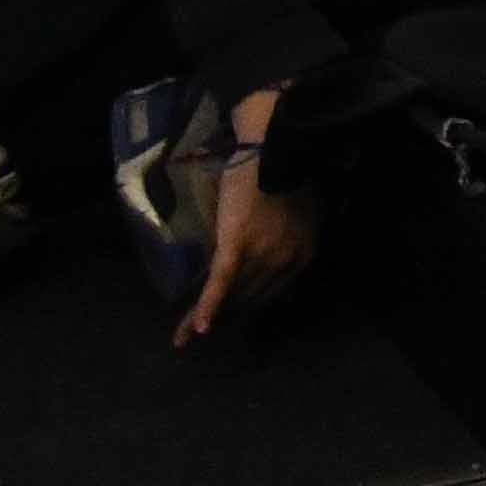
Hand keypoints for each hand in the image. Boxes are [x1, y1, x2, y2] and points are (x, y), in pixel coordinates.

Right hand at [176, 109, 313, 346]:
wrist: (277, 148)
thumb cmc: (287, 173)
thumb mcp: (300, 212)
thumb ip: (287, 236)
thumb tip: (268, 250)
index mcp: (303, 255)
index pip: (271, 292)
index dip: (246, 309)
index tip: (228, 321)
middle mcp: (285, 262)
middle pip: (248, 300)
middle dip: (223, 321)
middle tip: (197, 336)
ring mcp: (261, 254)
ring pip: (230, 295)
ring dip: (202, 319)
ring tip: (182, 337)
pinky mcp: (236, 245)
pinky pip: (220, 280)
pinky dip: (208, 305)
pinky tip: (196, 328)